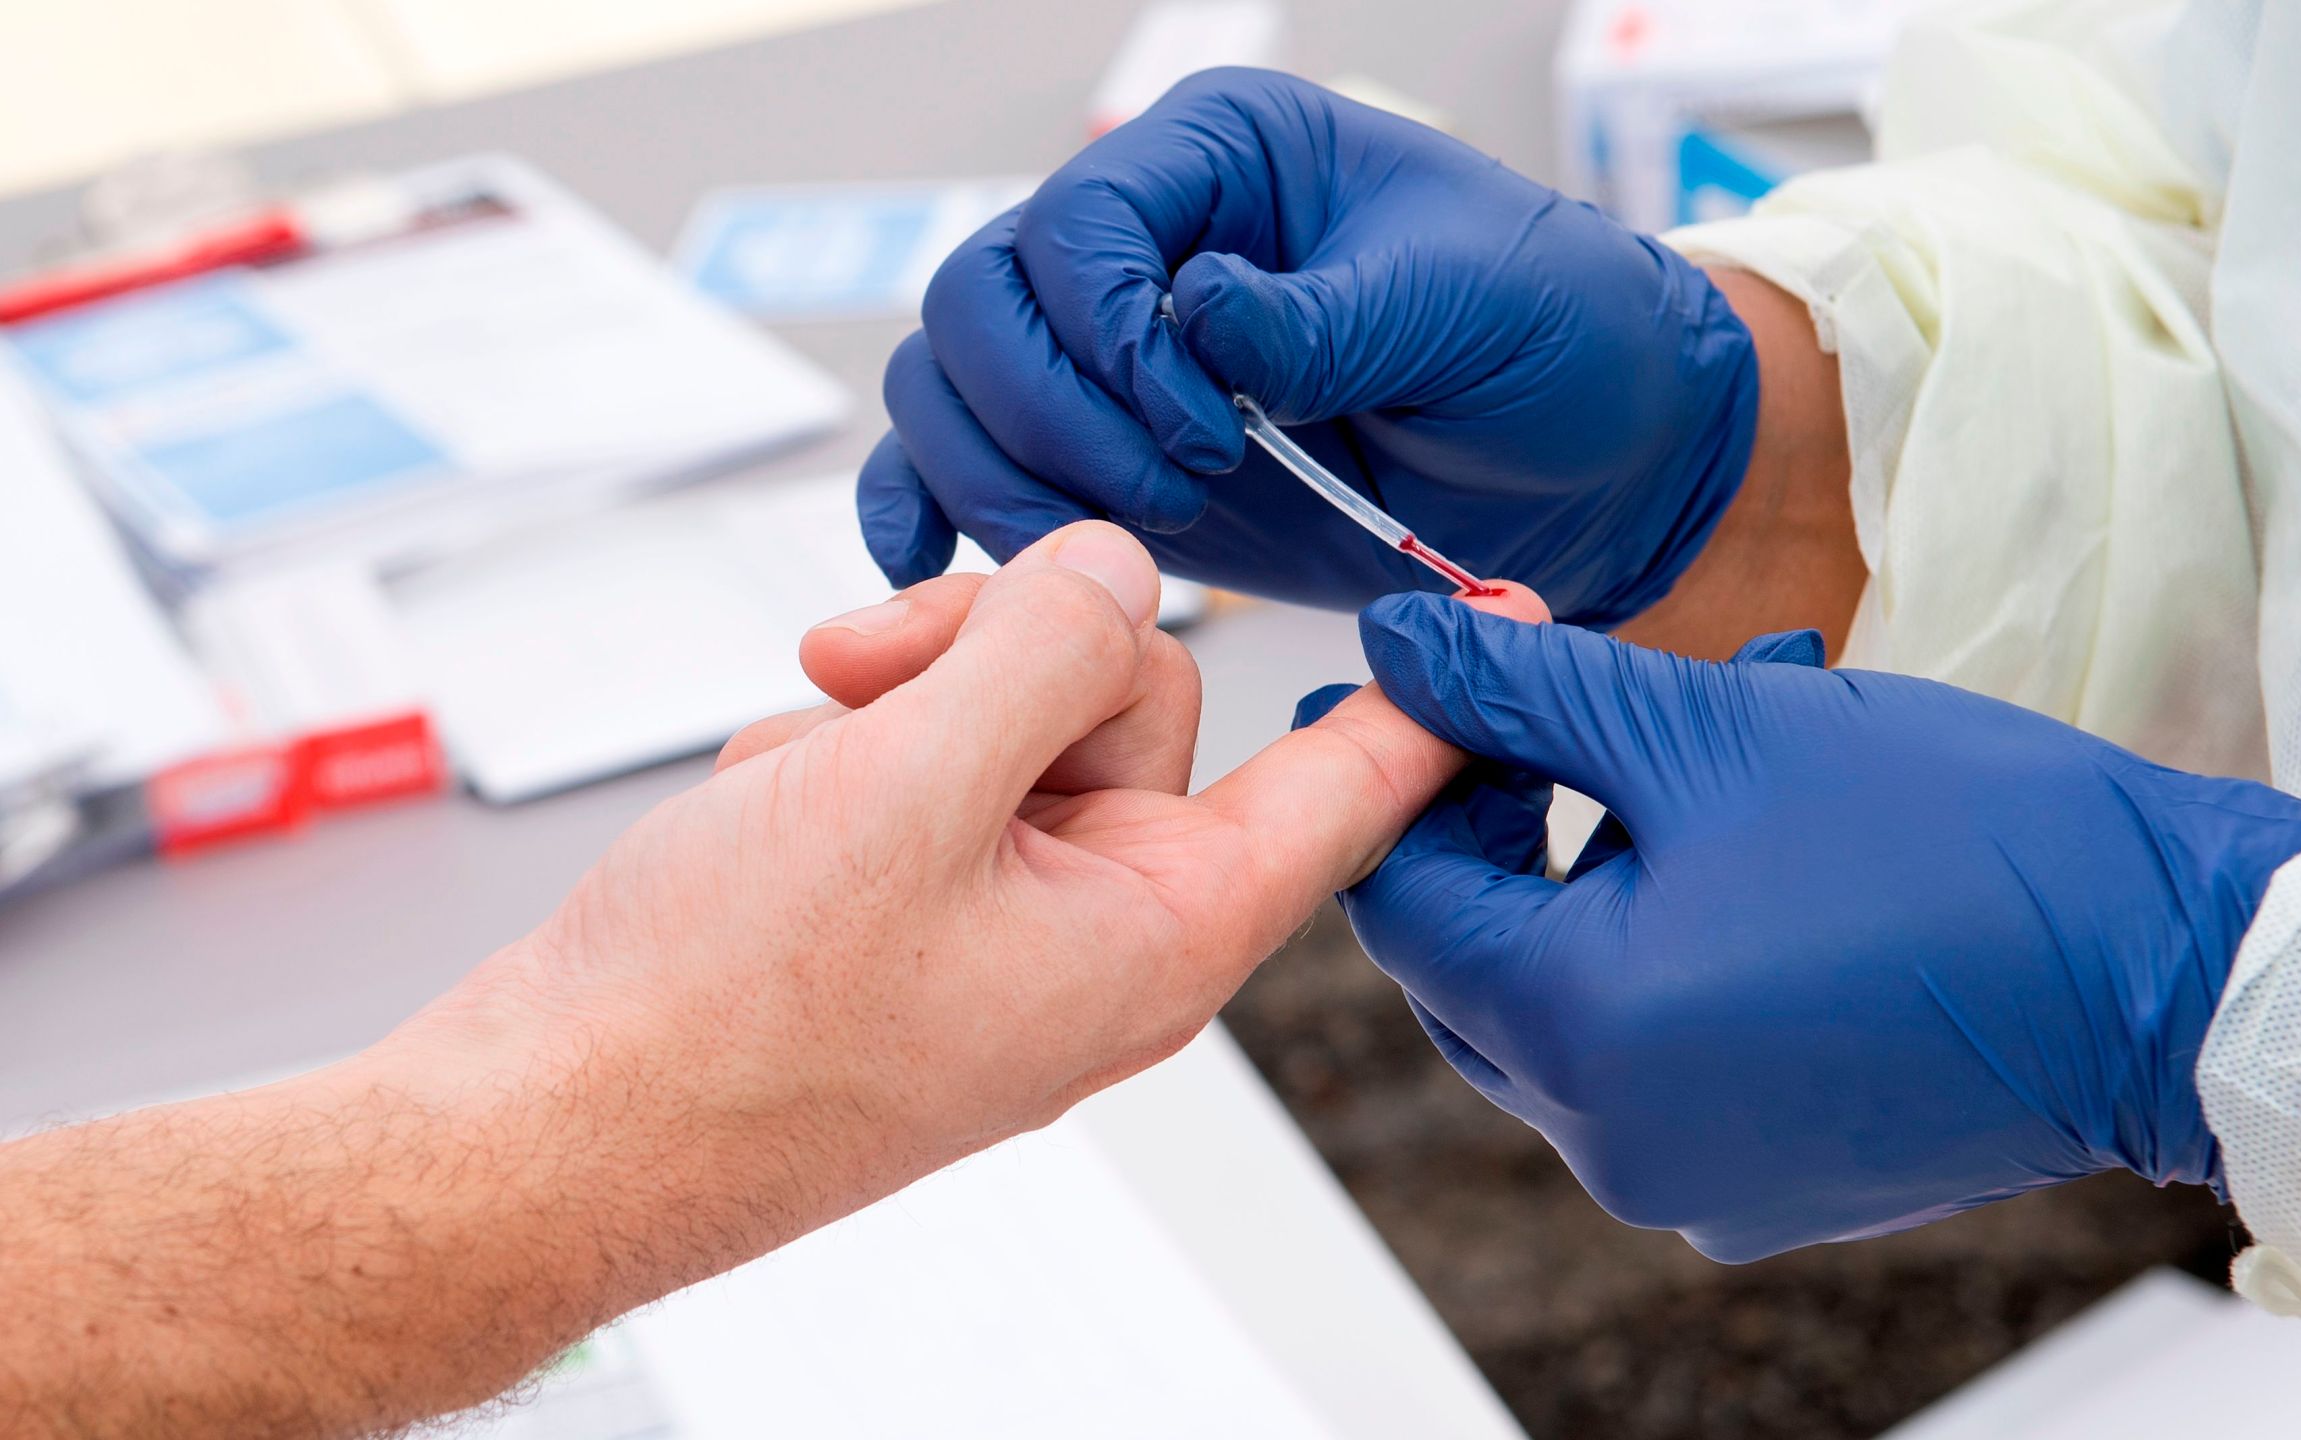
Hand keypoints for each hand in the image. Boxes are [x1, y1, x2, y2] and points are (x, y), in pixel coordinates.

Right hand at [410, 524, 1549, 1248]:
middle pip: (1140, 695)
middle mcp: (1100, 927)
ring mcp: (1006, 916)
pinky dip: (851, 751)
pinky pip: (933, 756)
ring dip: (906, 700)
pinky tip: (776, 809)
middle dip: (1003, 654)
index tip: (1520, 607)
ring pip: (1020, 707)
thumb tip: (1112, 568)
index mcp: (1154, 933)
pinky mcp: (920, 900)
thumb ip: (1037, 654)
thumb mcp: (907, 790)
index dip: (1428, 691)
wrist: (553, 1124)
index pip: (1341, 790)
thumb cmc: (721, 1022)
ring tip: (801, 770)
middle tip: (873, 683)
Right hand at [859, 68, 1757, 626]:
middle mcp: (1144, 243)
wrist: (1596, 456)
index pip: (1078, 220)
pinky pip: (963, 460)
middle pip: (979, 303)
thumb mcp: (1468, 304)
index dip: (1111, 336)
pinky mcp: (1109, 455)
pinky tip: (929, 562)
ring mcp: (1113, 355)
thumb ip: (1325, 316)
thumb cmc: (1555, 337)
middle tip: (1171, 498)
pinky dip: (932, 508)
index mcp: (1223, 158)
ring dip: (1004, 478)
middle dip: (1051, 415)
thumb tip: (1196, 314)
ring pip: (950, 388)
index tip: (1208, 429)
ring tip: (1118, 554)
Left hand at [1306, 597, 2300, 1261]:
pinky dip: (1680, 938)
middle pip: (1475, 961)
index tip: (1438, 678)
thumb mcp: (1712, 728)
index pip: (1403, 901)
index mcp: (1579, 1034)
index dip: (1406, 773)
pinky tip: (1765, 834)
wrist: (2178, 977)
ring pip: (1570, 999)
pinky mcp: (1769, 1179)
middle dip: (1510, 815)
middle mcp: (1614, 1142)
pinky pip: (1661, 1051)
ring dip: (1611, 857)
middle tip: (1569, 696)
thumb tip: (1395, 647)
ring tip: (1716, 728)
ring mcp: (1694, 1177)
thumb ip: (1524, 690)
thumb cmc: (1960, 842)